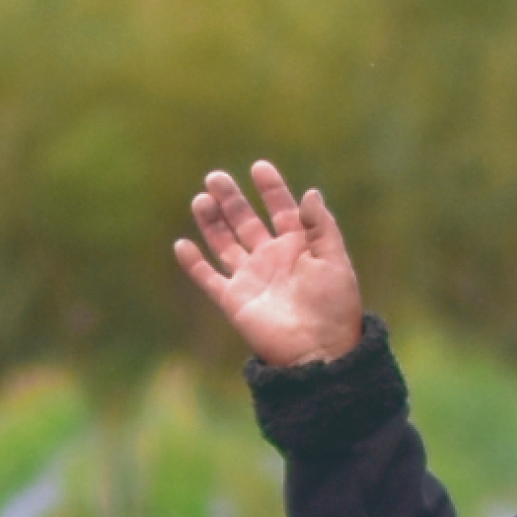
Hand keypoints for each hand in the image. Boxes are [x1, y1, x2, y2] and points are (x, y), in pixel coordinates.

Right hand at [167, 162, 368, 370]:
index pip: (281, 209)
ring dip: (212, 222)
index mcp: (298, 246)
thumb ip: (321, 226)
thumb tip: (310, 192)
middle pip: (245, 221)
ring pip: (224, 243)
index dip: (271, 189)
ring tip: (201, 199)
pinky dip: (194, 263)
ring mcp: (251, 278)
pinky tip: (182, 244)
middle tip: (215, 177)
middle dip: (231, 199)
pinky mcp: (234, 300)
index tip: (259, 167)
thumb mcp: (334, 260)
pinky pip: (208, 278)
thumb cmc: (335, 306)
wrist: (320, 349)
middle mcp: (271, 258)